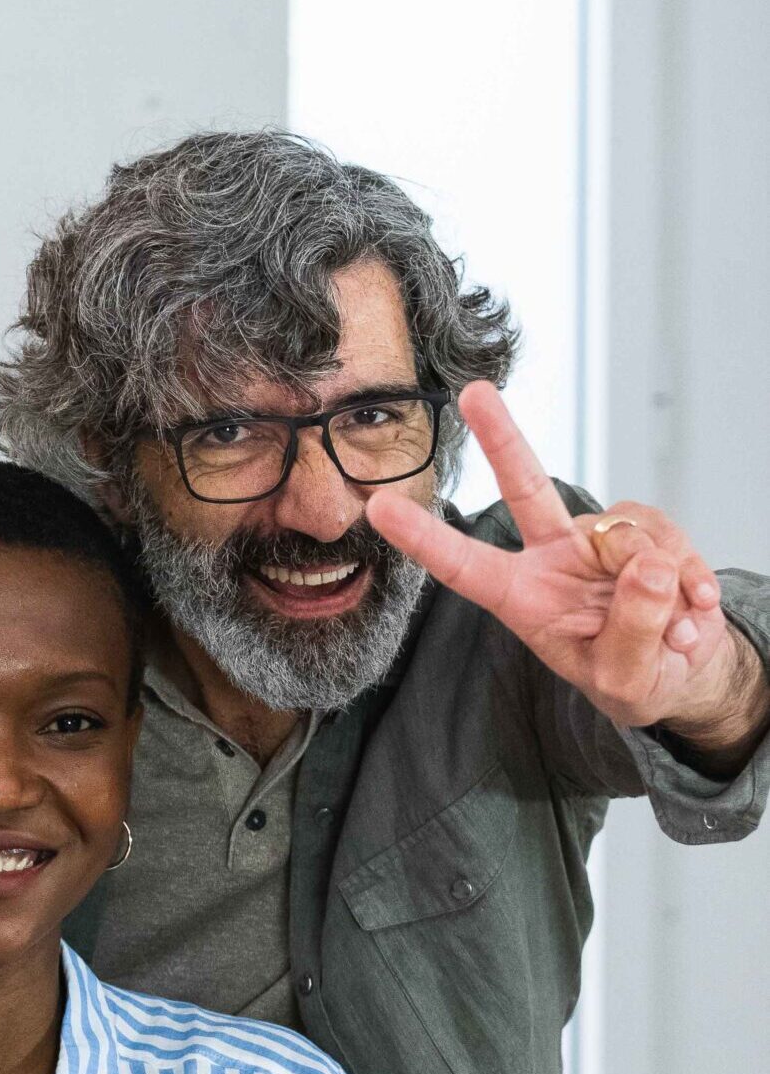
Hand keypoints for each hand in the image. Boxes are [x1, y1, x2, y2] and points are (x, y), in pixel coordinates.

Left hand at [367, 381, 747, 735]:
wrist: (684, 668)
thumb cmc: (637, 678)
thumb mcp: (627, 680)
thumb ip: (632, 632)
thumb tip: (646, 569)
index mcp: (522, 598)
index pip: (464, 566)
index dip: (422, 538)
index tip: (379, 507)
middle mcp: (552, 558)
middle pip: (524, 488)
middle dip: (501, 437)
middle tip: (473, 393)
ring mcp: (598, 539)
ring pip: (625, 532)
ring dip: (658, 581)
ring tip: (672, 628)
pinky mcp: (644, 529)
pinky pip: (666, 534)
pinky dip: (690, 575)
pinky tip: (693, 608)